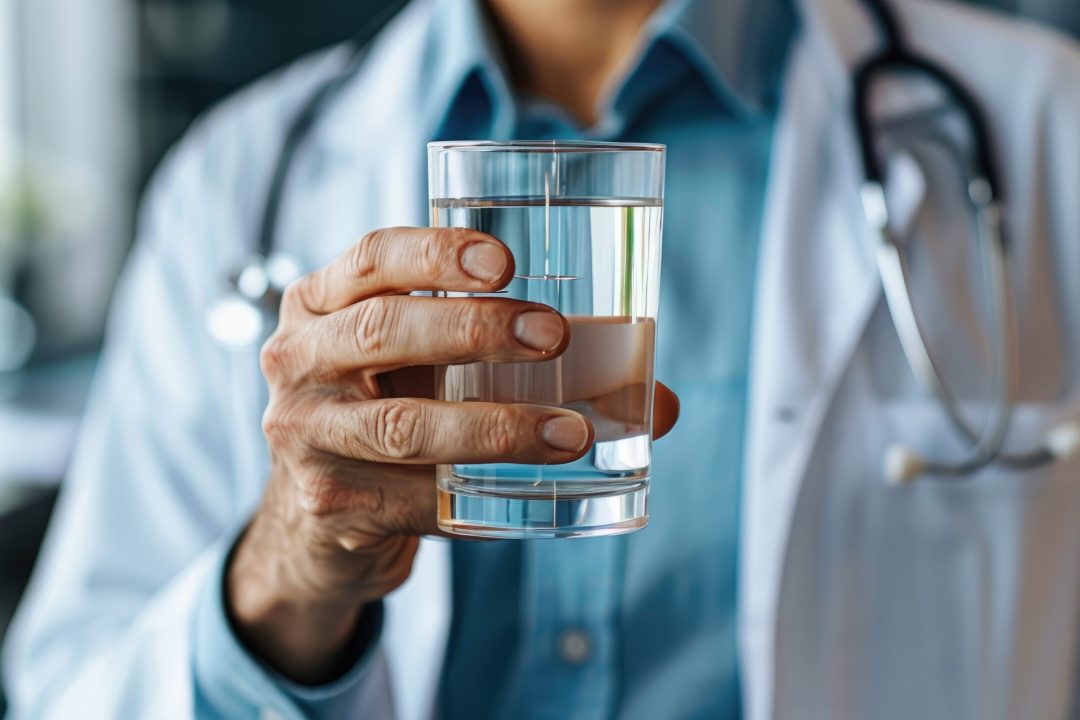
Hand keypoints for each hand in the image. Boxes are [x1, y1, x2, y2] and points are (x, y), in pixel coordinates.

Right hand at [227, 227, 678, 682]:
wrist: (324, 518)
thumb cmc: (397, 412)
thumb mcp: (430, 368)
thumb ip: (519, 361)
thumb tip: (655, 399)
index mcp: (323, 302)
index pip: (373, 257)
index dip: (436, 254)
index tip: (506, 262)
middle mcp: (299, 360)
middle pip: (383, 330)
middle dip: (475, 329)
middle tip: (553, 338)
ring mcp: (305, 435)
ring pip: (403, 426)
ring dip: (495, 426)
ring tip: (572, 432)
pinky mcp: (329, 503)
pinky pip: (410, 498)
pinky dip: (476, 492)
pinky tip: (525, 492)